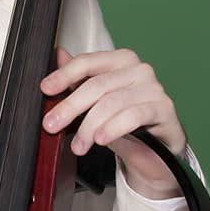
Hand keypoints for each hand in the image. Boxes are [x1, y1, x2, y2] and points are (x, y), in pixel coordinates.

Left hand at [40, 47, 186, 198]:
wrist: (154, 155)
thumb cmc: (125, 126)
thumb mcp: (95, 105)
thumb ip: (79, 81)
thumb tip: (58, 55)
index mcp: (121, 61)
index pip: (88, 62)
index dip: (64, 75)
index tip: (45, 89)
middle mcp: (139, 70)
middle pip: (97, 85)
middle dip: (70, 106)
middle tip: (52, 125)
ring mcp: (154, 88)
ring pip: (112, 102)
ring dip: (89, 126)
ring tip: (78, 145)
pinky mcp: (164, 109)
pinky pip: (133, 115)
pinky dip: (113, 128)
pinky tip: (101, 139)